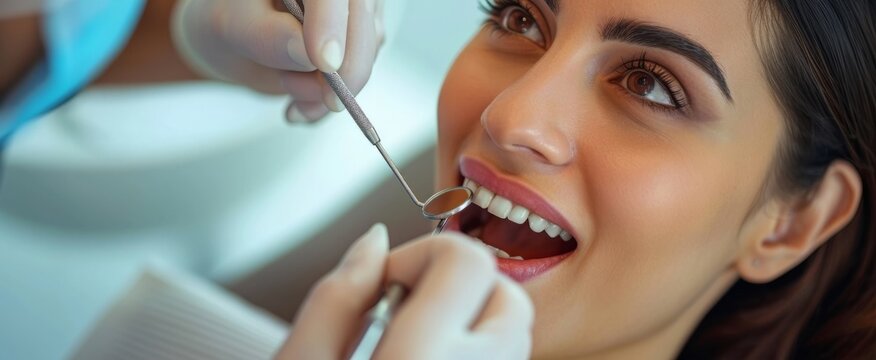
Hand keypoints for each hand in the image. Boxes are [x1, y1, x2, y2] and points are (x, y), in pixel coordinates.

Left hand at [172, 0, 383, 122]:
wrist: (232, 44)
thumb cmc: (226, 23)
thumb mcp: (230, 27)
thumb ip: (267, 37)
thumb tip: (309, 54)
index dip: (332, 24)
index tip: (326, 63)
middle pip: (362, 18)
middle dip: (347, 67)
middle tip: (323, 100)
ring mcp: (351, 9)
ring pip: (369, 47)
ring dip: (334, 87)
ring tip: (290, 92)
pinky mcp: (358, 37)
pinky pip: (360, 70)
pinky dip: (333, 97)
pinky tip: (302, 102)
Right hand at [275, 224, 533, 359]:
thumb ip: (334, 297)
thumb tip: (374, 241)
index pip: (466, 261)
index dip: (420, 255)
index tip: (384, 282)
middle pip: (506, 292)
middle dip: (454, 283)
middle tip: (403, 309)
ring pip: (516, 329)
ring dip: (470, 315)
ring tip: (416, 339)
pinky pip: (507, 359)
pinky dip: (478, 347)